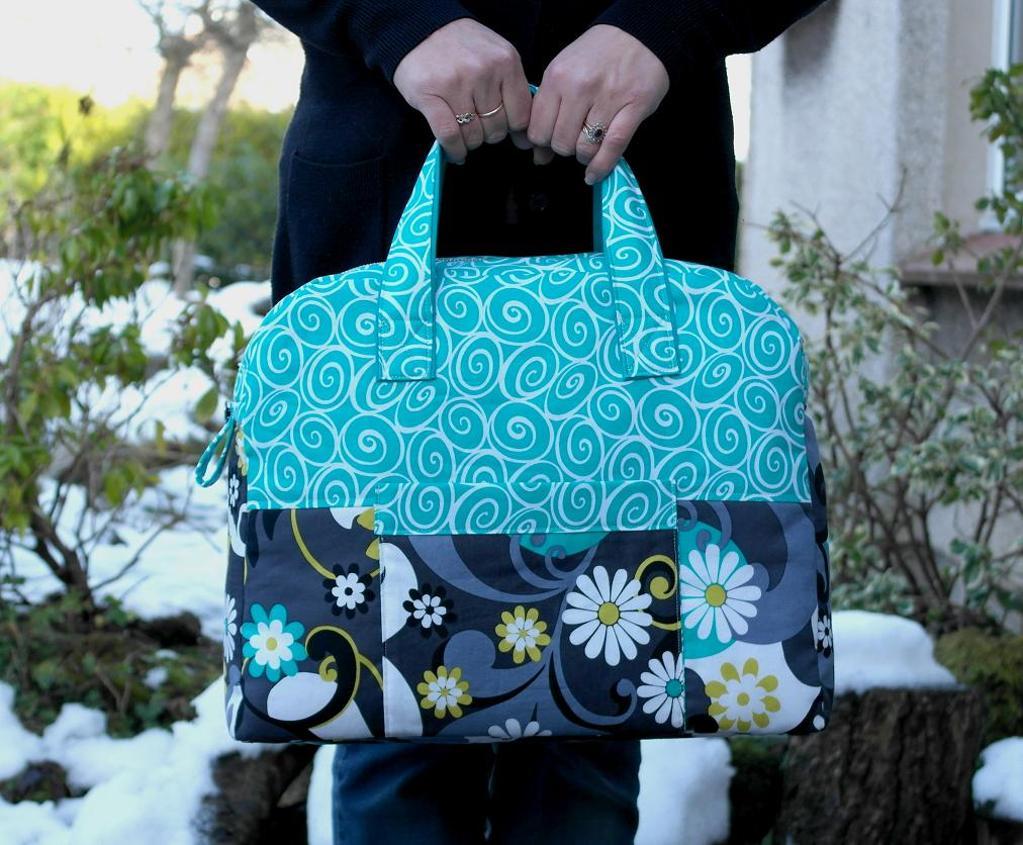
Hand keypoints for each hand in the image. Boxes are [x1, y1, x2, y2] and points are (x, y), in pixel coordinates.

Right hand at [393, 19, 532, 163]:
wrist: (420, 31)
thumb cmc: (463, 49)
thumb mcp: (497, 58)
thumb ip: (513, 93)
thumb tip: (525, 140)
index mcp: (505, 62)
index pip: (520, 116)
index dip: (512, 129)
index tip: (502, 127)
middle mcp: (483, 72)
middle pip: (497, 129)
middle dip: (489, 134)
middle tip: (478, 124)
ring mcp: (455, 84)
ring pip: (474, 135)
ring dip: (470, 142)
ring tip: (464, 132)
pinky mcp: (429, 96)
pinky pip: (449, 136)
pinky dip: (454, 150)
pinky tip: (455, 152)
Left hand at [527, 24, 668, 183]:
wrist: (639, 34)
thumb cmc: (597, 54)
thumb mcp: (564, 71)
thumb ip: (548, 109)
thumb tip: (538, 155)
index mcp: (558, 77)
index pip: (538, 129)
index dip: (541, 143)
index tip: (549, 142)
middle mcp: (580, 88)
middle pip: (560, 143)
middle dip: (564, 149)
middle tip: (572, 141)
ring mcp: (608, 98)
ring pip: (584, 148)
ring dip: (583, 156)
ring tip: (587, 148)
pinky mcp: (633, 108)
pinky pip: (612, 147)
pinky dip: (600, 166)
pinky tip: (593, 174)